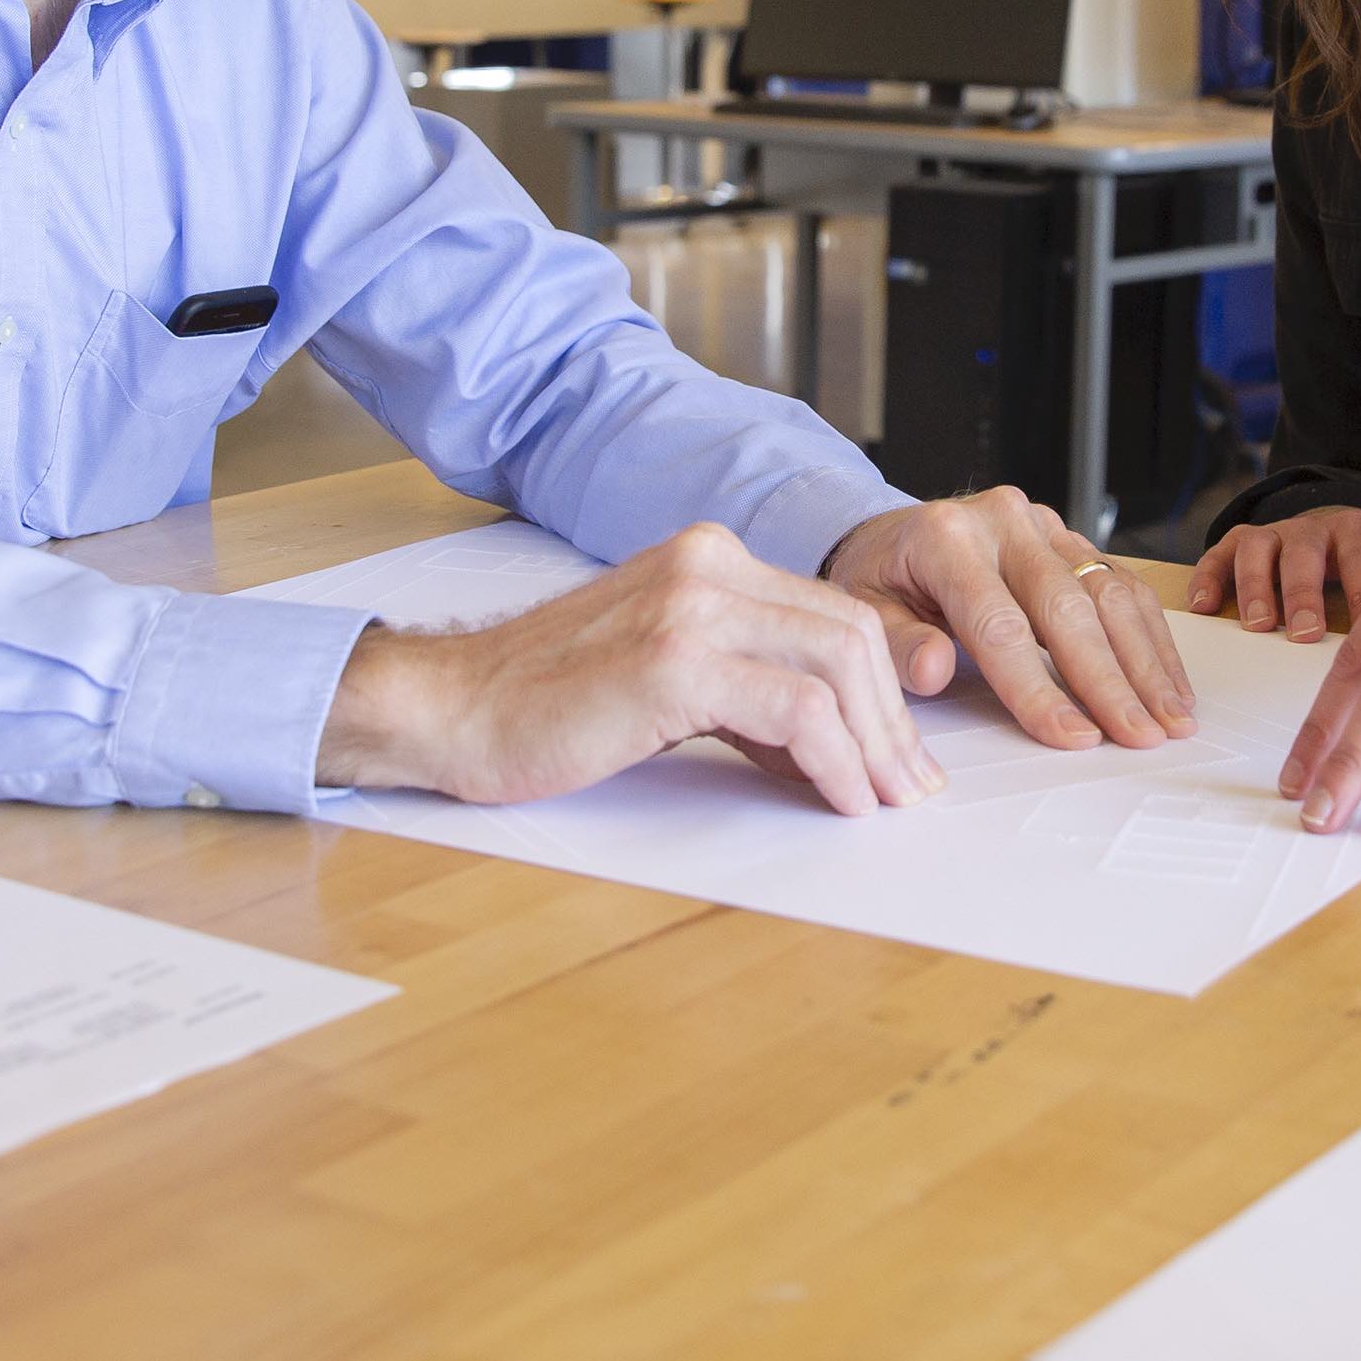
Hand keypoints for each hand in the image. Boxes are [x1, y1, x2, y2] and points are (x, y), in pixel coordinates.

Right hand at [317, 523, 938, 815]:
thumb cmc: (545, 704)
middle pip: (851, 633)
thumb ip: (745, 692)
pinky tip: (839, 798)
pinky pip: (796, 709)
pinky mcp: (674, 663)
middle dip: (892, 720)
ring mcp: (690, 608)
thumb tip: (826, 747)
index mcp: (708, 558)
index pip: (834, 613)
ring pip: (838, 664)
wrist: (451, 710)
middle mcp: (707, 565)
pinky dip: (834, 761)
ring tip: (881, 803)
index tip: (897, 756)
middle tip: (908, 789)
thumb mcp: (664, 678)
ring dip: (874, 744)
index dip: (884, 690)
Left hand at [819, 487, 1196, 750]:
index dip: (1039, 687)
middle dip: (1110, 680)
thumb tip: (934, 670)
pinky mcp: (1070, 540)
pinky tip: (1167, 682)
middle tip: (1141, 735)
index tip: (1073, 736)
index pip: (1001, 623)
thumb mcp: (862, 611)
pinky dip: (1151, 638)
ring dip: (1146, 661)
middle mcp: (1003, 521)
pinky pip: (1122, 585)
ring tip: (1171, 718)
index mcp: (946, 538)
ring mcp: (1044, 526)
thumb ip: (896, 644)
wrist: (890, 534)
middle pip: (1068, 607)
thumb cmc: (879, 580)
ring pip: (1109, 592)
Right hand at [1184, 504, 1360, 641]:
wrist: (1344, 529)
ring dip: (1256, 587)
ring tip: (1258, 626)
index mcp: (1357, 532)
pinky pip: (1219, 553)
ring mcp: (1274, 533)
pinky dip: (1208, 577)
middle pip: (1303, 554)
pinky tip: (1203, 606)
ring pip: (1257, 548)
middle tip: (1303, 633)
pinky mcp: (1242, 541)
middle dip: (1302, 594)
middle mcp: (1312, 529)